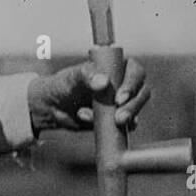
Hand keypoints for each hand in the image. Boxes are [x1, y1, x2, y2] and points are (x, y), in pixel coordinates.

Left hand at [26, 58, 150, 133]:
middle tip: (119, 118)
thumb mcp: (73, 77)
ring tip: (111, 122)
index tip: (119, 98)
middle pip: (142, 93)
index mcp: (118, 67)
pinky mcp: (117, 120)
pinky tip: (88, 120)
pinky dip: (112, 128)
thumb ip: (87, 76)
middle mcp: (124, 84)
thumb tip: (104, 82)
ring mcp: (122, 103)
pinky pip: (124, 127)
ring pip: (136, 111)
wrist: (53, 107)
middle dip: (133, 106)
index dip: (132, 85)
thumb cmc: (64, 84)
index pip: (136, 73)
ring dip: (128, 118)